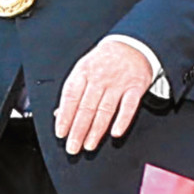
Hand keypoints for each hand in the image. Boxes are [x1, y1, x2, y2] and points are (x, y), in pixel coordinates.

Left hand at [54, 38, 155, 155]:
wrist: (131, 45)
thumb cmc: (104, 61)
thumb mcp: (83, 69)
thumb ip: (73, 92)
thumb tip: (58, 114)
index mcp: (83, 72)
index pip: (71, 97)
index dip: (65, 116)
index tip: (61, 133)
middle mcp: (99, 78)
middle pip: (86, 107)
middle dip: (78, 130)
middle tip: (73, 147)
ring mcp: (118, 83)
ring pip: (105, 110)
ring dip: (96, 130)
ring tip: (89, 145)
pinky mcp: (135, 87)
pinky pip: (128, 106)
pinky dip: (122, 120)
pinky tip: (115, 133)